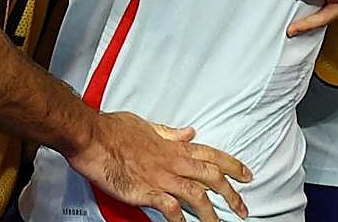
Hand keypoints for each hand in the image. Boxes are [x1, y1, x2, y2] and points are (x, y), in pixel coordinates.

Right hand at [69, 111, 250, 221]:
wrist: (92, 136)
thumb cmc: (113, 129)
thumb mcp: (145, 124)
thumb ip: (168, 132)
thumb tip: (188, 132)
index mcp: (172, 146)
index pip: (211, 154)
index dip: (232, 165)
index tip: (246, 175)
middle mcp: (172, 162)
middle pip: (212, 178)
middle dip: (232, 194)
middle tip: (243, 209)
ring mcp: (160, 177)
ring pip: (197, 196)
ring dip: (212, 213)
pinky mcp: (146, 191)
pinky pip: (170, 208)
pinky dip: (181, 218)